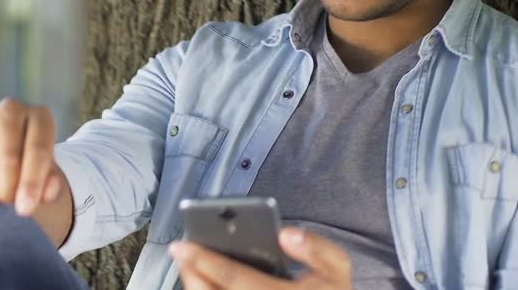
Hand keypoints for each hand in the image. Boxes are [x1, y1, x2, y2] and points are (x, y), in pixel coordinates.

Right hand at [0, 98, 63, 215]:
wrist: (3, 149)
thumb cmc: (28, 162)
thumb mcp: (45, 172)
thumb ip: (50, 183)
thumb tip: (47, 194)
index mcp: (40, 117)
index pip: (38, 150)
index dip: (32, 182)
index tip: (25, 209)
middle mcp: (11, 109)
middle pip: (10, 156)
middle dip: (9, 188)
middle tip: (8, 201)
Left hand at [170, 227, 351, 289]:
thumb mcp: (337, 268)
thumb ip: (317, 247)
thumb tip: (285, 233)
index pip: (237, 279)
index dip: (207, 261)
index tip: (185, 245)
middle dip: (192, 273)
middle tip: (180, 251)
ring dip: (196, 286)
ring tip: (188, 264)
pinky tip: (203, 281)